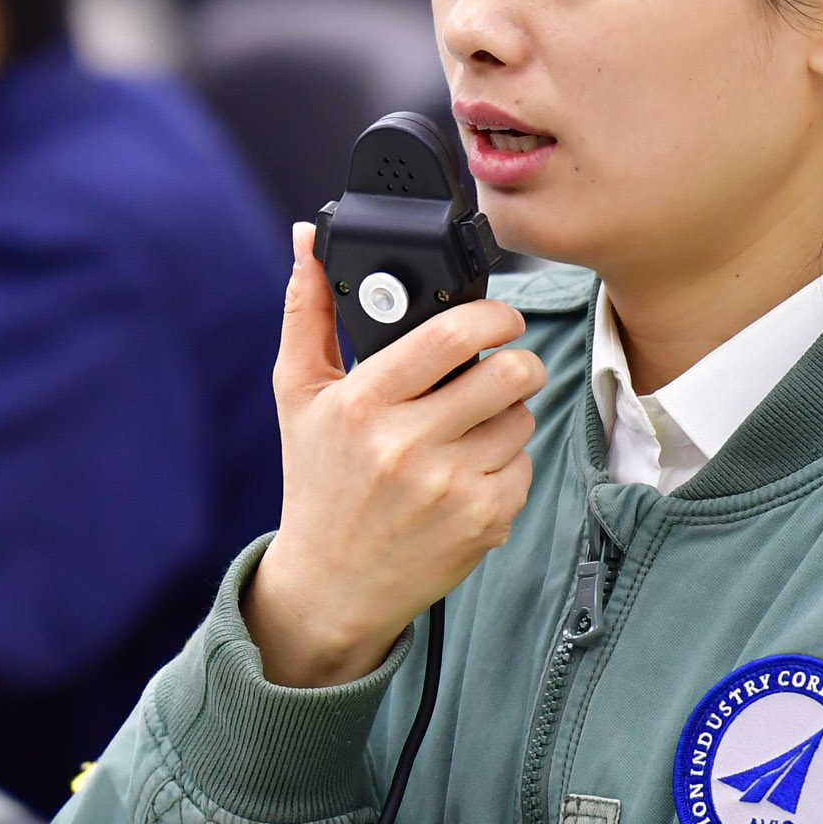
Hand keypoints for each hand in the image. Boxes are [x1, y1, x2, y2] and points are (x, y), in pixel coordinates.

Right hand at [245, 222, 544, 686]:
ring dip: (507, 415)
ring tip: (467, 429)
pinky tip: (468, 472)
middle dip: (514, 361)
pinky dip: (506, 463)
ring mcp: (448, 487)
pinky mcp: (483, 522)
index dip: (492, 315)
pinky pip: (524, 465)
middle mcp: (405, 446)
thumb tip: (306, 239)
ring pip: (523, 417)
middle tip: (498, 368)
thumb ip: (307, 312)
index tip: (499, 317)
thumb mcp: (298, 395)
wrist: (332, 584)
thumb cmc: (318, 482)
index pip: (450, 335)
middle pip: (509, 373)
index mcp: (361, 404)